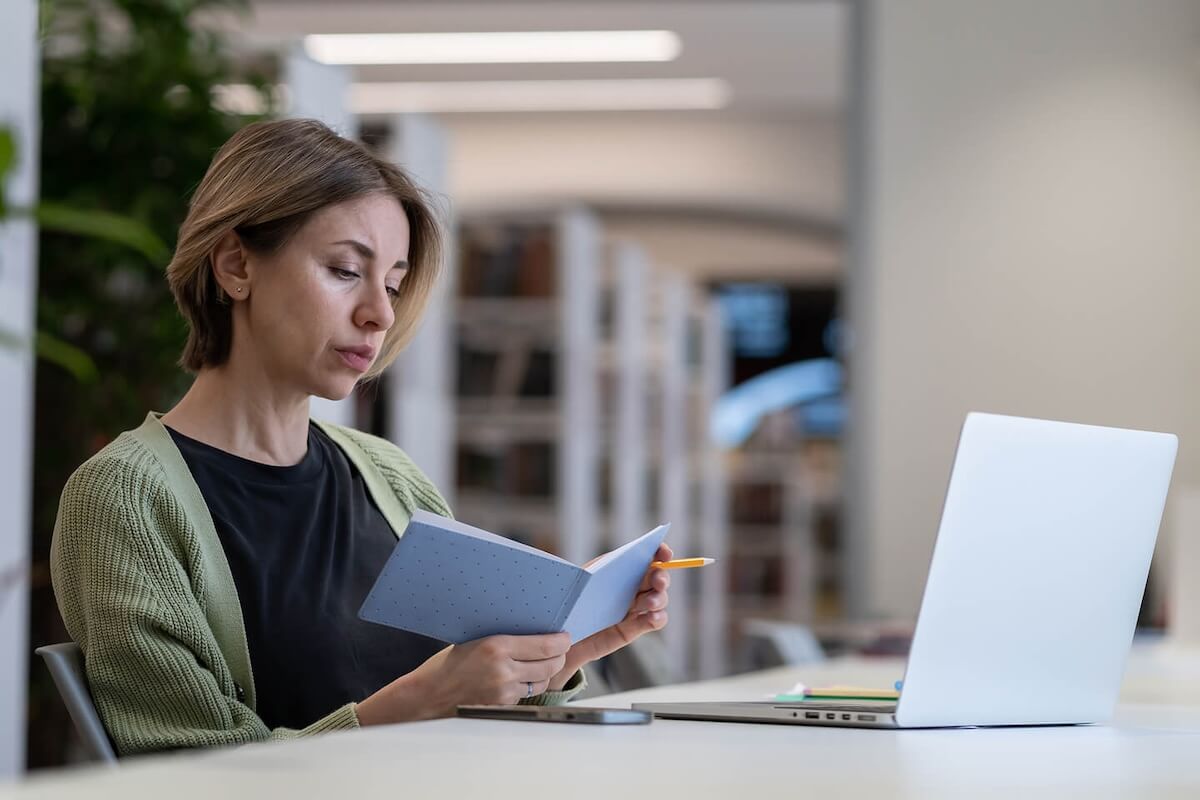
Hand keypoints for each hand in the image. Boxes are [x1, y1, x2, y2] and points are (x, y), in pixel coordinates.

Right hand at [356, 632, 570, 724]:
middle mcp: (504, 670)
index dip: (561, 641)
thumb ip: (504, 638)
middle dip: (558, 656)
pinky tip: (522, 676)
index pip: (546, 645)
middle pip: (550, 664)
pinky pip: (526, 694)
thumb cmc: (447, 664)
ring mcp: (504, 691)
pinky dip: (529, 685)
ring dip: (546, 672)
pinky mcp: (503, 706)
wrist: (428, 694)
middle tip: (559, 648)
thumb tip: (533, 630)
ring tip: (544, 662)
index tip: (565, 636)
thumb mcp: (476, 638)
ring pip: (542, 681)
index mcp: (496, 647)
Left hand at [545, 542, 672, 690]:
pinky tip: (652, 617)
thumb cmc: (567, 604)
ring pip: (659, 598)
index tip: (664, 554)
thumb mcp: (573, 586)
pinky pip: (655, 620)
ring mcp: (634, 606)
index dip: (658, 551)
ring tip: (649, 603)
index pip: (643, 554)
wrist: (562, 636)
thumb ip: (585, 575)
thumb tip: (594, 570)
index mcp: (618, 567)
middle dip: (661, 576)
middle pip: (656, 576)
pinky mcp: (634, 628)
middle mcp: (630, 585)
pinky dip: (658, 617)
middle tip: (658, 582)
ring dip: (659, 598)